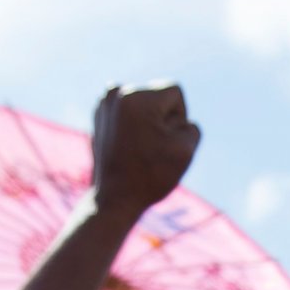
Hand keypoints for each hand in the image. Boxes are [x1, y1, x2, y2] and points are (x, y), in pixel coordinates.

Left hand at [91, 84, 199, 216]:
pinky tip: (129, 145)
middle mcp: (117, 92)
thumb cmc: (152, 175)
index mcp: (138, 98)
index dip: (179, 117)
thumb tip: (175, 119)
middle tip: (151, 148)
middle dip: (163, 118)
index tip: (166, 140)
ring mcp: (103, 102)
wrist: (115, 198)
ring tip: (140, 147)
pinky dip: (133, 124)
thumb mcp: (186, 149)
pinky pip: (128, 110)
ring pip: (144, 103)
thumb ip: (191, 125)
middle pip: (158, 95)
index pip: (175, 92)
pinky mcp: (98, 113)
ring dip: (149, 121)